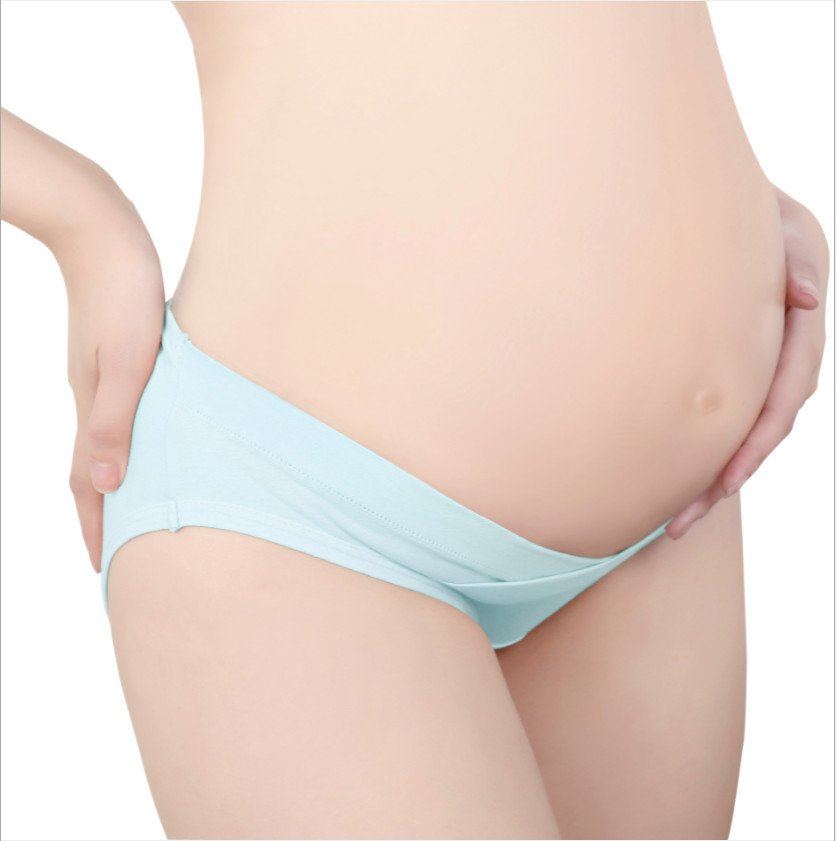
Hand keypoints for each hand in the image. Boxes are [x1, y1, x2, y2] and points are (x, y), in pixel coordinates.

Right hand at [59, 194, 164, 571]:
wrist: (100, 230)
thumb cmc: (123, 292)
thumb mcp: (129, 360)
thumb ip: (115, 422)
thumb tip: (105, 487)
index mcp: (93, 404)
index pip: (88, 482)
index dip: (97, 526)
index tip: (103, 568)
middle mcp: (90, 397)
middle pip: (89, 469)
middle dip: (102, 514)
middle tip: (117, 552)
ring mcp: (97, 376)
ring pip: (102, 443)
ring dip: (111, 480)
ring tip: (128, 508)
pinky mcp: (112, 356)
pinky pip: (115, 414)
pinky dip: (121, 441)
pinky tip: (139, 440)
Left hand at [667, 185, 829, 539]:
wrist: (723, 214)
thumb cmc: (753, 215)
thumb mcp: (780, 223)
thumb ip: (795, 255)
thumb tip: (805, 297)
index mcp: (798, 330)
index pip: (786, 394)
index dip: (759, 439)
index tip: (729, 479)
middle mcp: (778, 357)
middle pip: (759, 431)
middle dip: (724, 477)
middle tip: (684, 520)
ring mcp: (754, 367)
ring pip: (737, 432)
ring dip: (709, 478)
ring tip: (672, 520)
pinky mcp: (728, 369)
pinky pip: (718, 416)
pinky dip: (699, 449)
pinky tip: (670, 478)